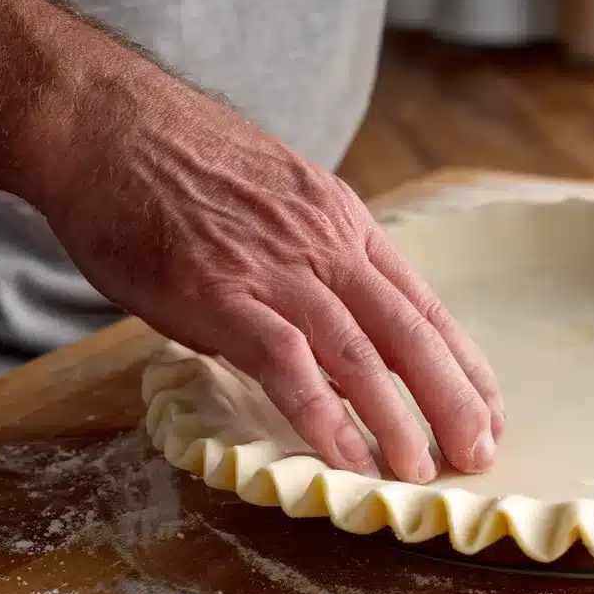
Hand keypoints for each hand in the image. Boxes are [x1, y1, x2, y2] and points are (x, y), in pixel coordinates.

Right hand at [36, 75, 504, 482]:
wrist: (105, 121)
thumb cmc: (177, 161)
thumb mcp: (275, 197)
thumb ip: (310, 255)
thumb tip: (328, 316)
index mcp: (343, 222)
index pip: (421, 303)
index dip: (462, 363)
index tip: (488, 409)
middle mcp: (324, 245)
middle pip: (410, 333)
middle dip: (453, 400)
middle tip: (477, 455)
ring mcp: (275, 269)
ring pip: (360, 354)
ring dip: (397, 420)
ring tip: (419, 473)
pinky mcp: (218, 293)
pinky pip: (287, 363)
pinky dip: (323, 416)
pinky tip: (345, 458)